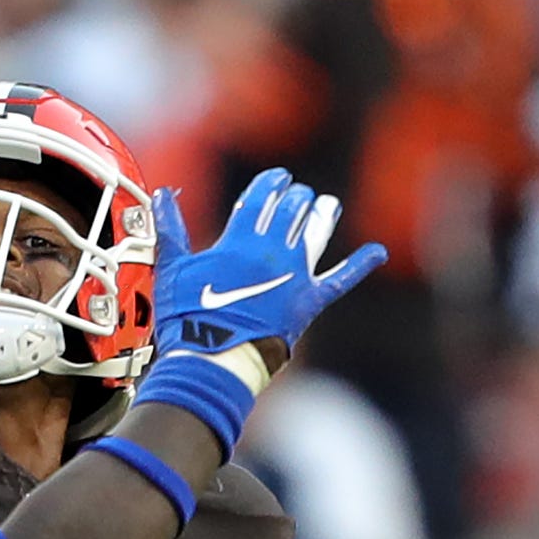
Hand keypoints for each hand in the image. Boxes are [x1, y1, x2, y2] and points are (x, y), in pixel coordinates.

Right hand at [152, 169, 385, 371]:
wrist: (212, 362)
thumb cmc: (187, 318)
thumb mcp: (173, 270)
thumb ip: (170, 229)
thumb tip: (160, 195)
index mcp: (240, 240)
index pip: (263, 196)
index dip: (272, 182)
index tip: (277, 177)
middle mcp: (274, 251)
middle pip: (293, 208)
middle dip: (296, 196)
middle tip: (296, 193)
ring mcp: (296, 275)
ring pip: (318, 231)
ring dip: (323, 212)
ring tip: (325, 205)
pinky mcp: (310, 301)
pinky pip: (341, 279)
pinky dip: (361, 264)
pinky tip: (377, 252)